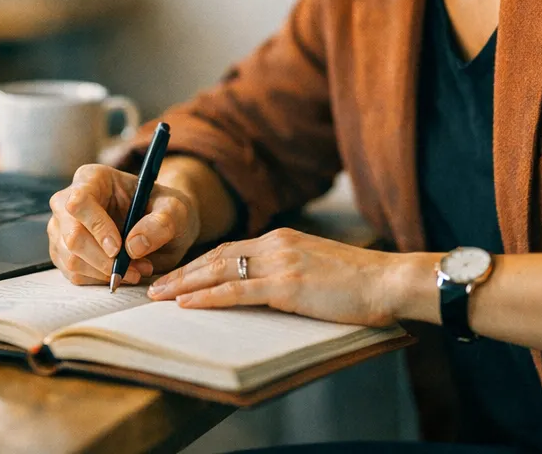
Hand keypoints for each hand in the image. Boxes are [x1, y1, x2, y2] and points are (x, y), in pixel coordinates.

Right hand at [47, 163, 200, 286]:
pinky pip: (74, 274)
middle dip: (104, 259)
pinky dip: (100, 280)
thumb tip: (133, 245)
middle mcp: (69, 201)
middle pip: (72, 236)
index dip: (96, 227)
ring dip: (105, 272)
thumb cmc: (164, 210)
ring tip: (137, 269)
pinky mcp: (64, 252)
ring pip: (71, 259)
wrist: (160, 226)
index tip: (118, 248)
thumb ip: (161, 223)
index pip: (79, 202)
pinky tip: (124, 272)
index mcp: (92, 178)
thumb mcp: (175, 210)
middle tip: (137, 267)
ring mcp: (62, 228)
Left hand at [145, 227, 403, 326]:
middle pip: (216, 256)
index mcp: (282, 238)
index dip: (198, 261)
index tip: (176, 274)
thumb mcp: (315, 266)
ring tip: (159, 295)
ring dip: (184, 284)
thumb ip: (288, 269)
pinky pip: (238, 291)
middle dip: (182, 272)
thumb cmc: (358, 281)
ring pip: (219, 271)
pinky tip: (187, 303)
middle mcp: (276, 244)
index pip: (229, 248)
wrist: (388, 280)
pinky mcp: (288, 285)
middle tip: (154, 286)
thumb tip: (264, 287)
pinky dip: (208, 296)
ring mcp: (281, 263)